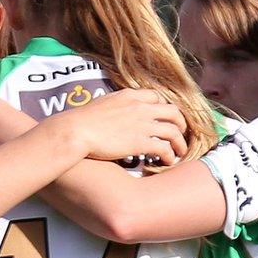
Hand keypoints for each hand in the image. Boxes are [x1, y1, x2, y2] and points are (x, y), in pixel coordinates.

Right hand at [51, 88, 186, 165]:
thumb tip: (115, 113)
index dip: (165, 109)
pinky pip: (165, 148)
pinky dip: (170, 155)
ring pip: (174, 131)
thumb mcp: (103, 103)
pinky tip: (168, 161)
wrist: (76, 130)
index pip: (157, 97)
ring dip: (180, 143)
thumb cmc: (82, 120)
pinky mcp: (141, 142)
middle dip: (180, 124)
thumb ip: (116, 105)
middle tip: (181, 134)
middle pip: (173, 112)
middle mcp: (141, 107)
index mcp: (130, 95)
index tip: (165, 119)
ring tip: (180, 152)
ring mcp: (143, 124)